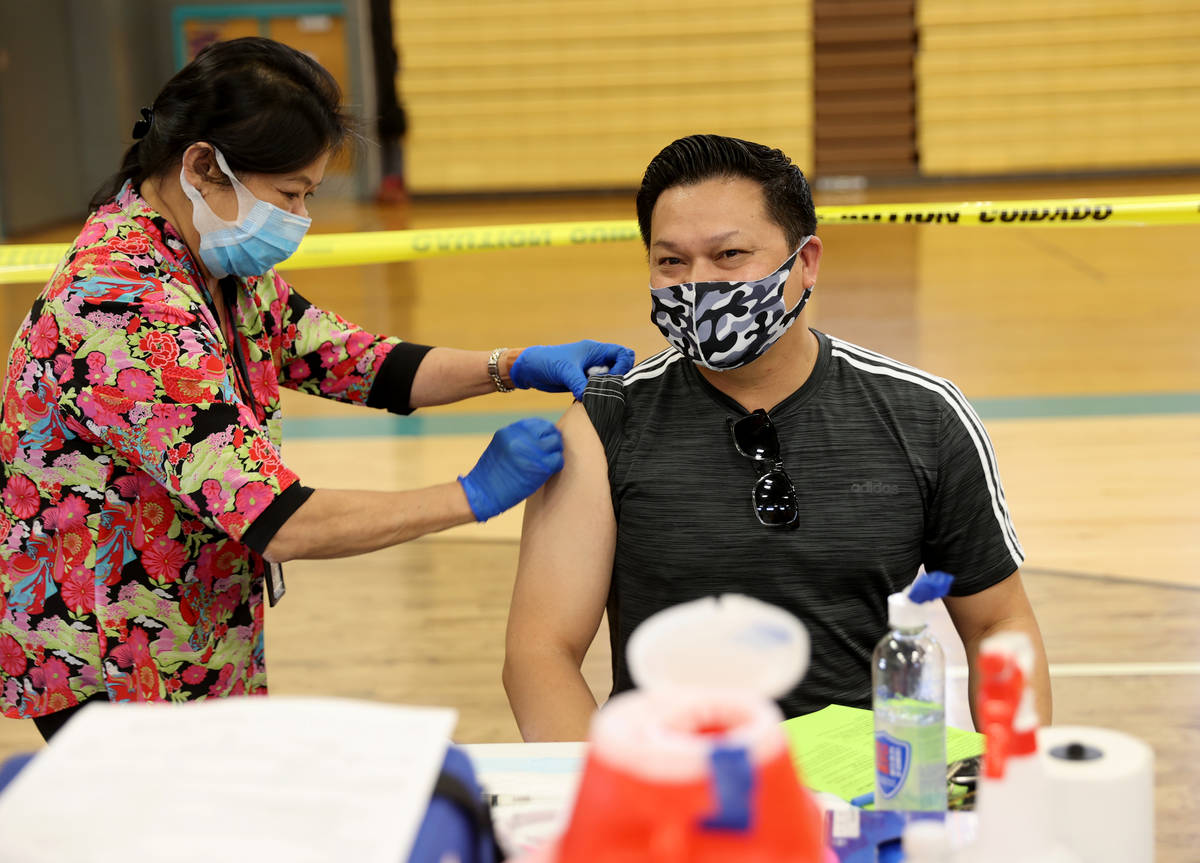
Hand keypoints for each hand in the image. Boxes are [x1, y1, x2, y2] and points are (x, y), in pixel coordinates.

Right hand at [459, 418, 563, 520]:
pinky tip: (550, 470)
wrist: (483, 493)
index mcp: (510, 431)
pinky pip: (557, 459)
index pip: (538, 423)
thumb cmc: (491, 475)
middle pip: (549, 430)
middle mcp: (521, 438)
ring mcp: (531, 452)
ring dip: (555, 451)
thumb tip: (540, 437)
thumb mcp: (500, 447)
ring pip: (556, 443)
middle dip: (552, 439)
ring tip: (549, 461)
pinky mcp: (540, 467)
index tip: (545, 440)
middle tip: (551, 450)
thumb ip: (518, 439)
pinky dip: (557, 464)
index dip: (544, 431)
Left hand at [509, 340, 635, 399]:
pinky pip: (598, 389)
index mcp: (595, 350)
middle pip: (620, 368)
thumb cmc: (546, 362)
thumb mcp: (564, 371)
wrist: (530, 369)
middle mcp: (596, 360)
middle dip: (617, 380)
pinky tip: (589, 401)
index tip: (613, 378)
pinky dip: (597, 395)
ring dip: (606, 390)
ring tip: (596, 396)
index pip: (622, 353)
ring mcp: (591, 372)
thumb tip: (590, 398)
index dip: (623, 366)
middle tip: (605, 390)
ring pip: (610, 381)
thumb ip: (579, 383)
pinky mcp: (584, 383)